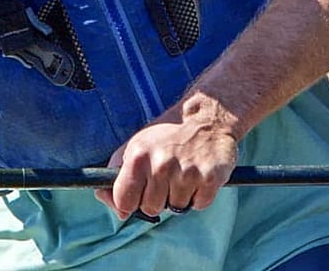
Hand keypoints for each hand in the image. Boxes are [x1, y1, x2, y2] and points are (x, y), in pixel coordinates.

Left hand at [96, 102, 239, 218]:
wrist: (207, 117)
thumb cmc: (168, 134)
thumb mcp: (137, 144)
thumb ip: (119, 174)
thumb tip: (118, 210)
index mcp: (138, 156)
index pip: (123, 201)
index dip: (129, 201)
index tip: (137, 193)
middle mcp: (160, 165)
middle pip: (151, 209)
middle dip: (157, 198)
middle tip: (166, 175)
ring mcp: (186, 173)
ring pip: (176, 209)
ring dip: (179, 196)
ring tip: (183, 171)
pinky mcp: (209, 179)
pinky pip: (198, 205)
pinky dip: (198, 195)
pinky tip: (198, 174)